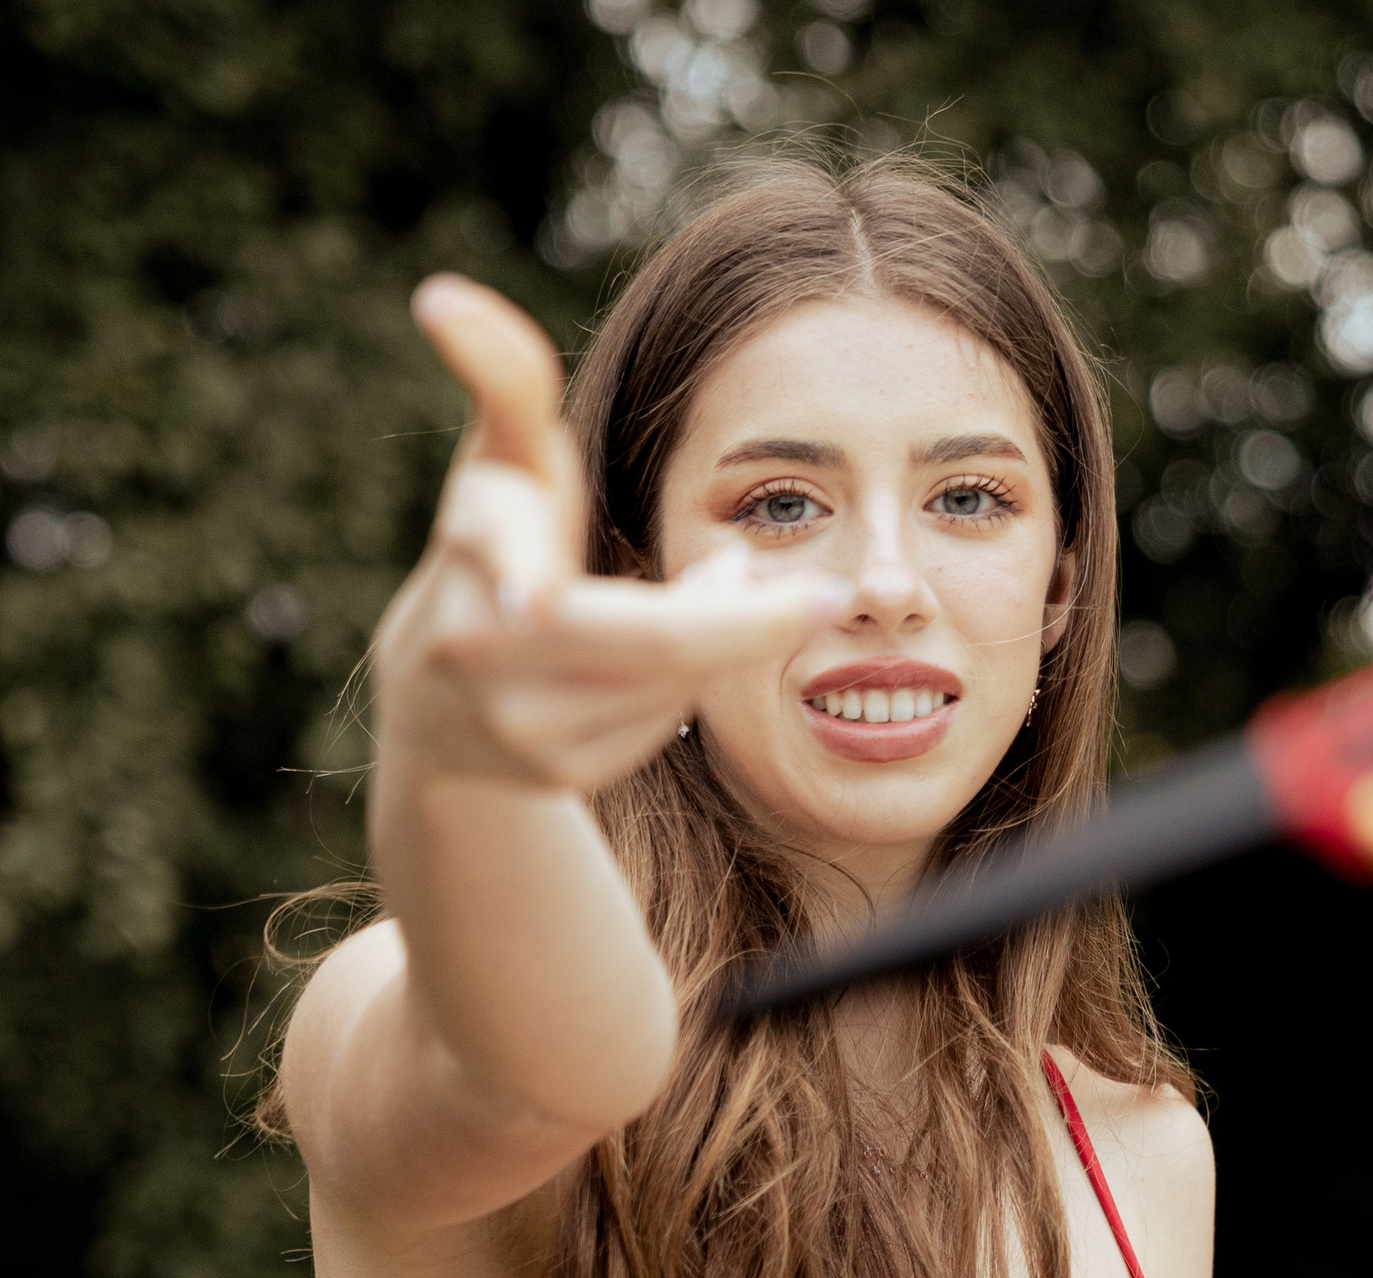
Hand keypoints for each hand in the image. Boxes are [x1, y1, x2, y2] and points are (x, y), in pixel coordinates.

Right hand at [374, 274, 849, 796]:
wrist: (436, 702)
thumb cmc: (497, 545)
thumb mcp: (501, 463)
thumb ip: (503, 380)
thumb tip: (442, 296)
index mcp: (472, 557)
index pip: (507, 559)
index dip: (521, 572)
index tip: (532, 599)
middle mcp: (484, 650)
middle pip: (647, 647)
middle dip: (744, 624)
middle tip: (827, 600)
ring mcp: (519, 726)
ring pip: (666, 686)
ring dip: (719, 639)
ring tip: (729, 592)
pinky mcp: (556, 776)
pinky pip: (660, 727)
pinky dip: (689, 688)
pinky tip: (679, 656)